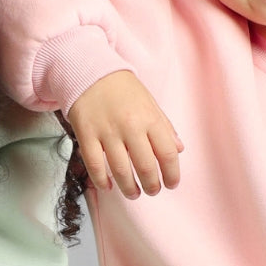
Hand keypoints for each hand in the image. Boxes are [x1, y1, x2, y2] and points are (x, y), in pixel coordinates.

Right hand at [67, 70, 182, 197]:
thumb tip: (179, 149)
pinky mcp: (86, 134)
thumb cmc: (123, 90)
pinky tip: (108, 186)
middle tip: (152, 190)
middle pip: (145, 166)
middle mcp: (130, 126)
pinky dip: (101, 180)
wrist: (91, 72)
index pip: (167, 153)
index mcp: (149, 118)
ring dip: (129, 188)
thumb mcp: (150, 103)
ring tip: (133, 193)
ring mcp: (107, 131)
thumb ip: (165, 127)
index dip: (172, 174)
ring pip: (120, 170)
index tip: (172, 183)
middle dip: (152, 185)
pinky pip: (94, 164)